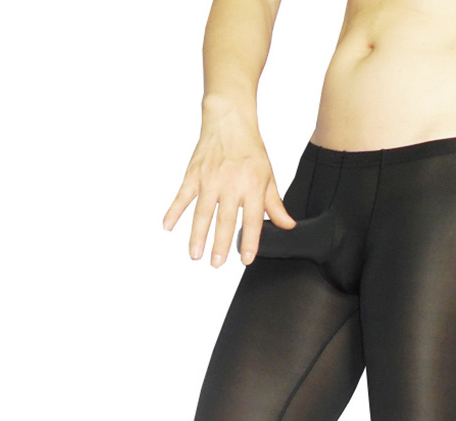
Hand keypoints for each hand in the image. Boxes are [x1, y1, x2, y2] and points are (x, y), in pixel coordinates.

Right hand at [162, 117, 296, 267]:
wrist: (229, 121)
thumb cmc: (250, 151)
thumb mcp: (268, 177)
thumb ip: (275, 204)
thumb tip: (288, 226)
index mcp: (252, 186)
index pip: (252, 220)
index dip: (250, 241)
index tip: (246, 259)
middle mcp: (231, 184)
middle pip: (225, 220)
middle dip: (220, 244)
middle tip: (217, 264)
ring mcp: (210, 179)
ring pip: (203, 212)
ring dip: (197, 235)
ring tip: (195, 255)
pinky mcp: (194, 174)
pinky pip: (182, 196)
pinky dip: (173, 211)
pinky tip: (167, 227)